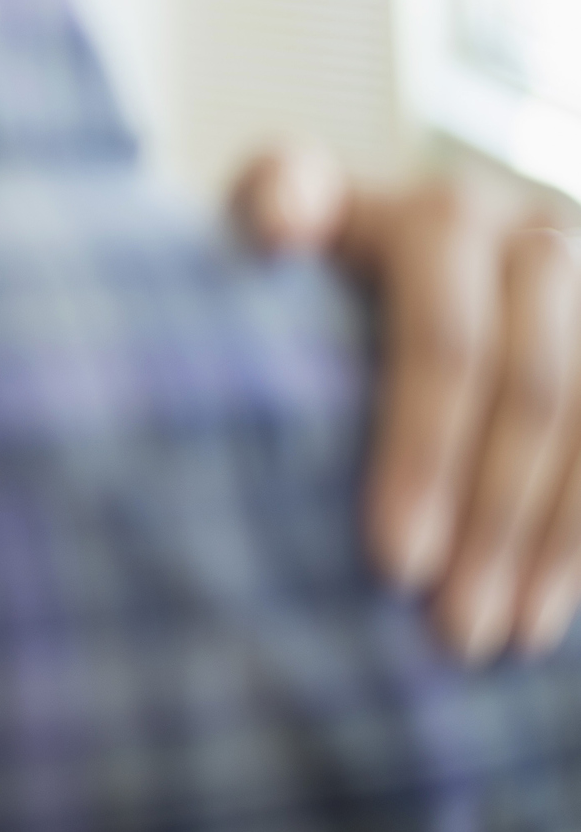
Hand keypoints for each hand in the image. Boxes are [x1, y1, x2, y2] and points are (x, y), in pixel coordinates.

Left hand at [233, 142, 580, 661]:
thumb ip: (280, 198)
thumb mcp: (293, 203)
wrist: (419, 222)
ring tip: (502, 636)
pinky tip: (555, 606)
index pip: (446, 343)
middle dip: (490, 522)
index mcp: (443, 217)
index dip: (426, 452)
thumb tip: (284, 227)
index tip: (390, 562)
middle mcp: (535, 240)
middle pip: (529, 395)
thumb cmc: (324, 237)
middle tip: (448, 627)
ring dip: (553, 545)